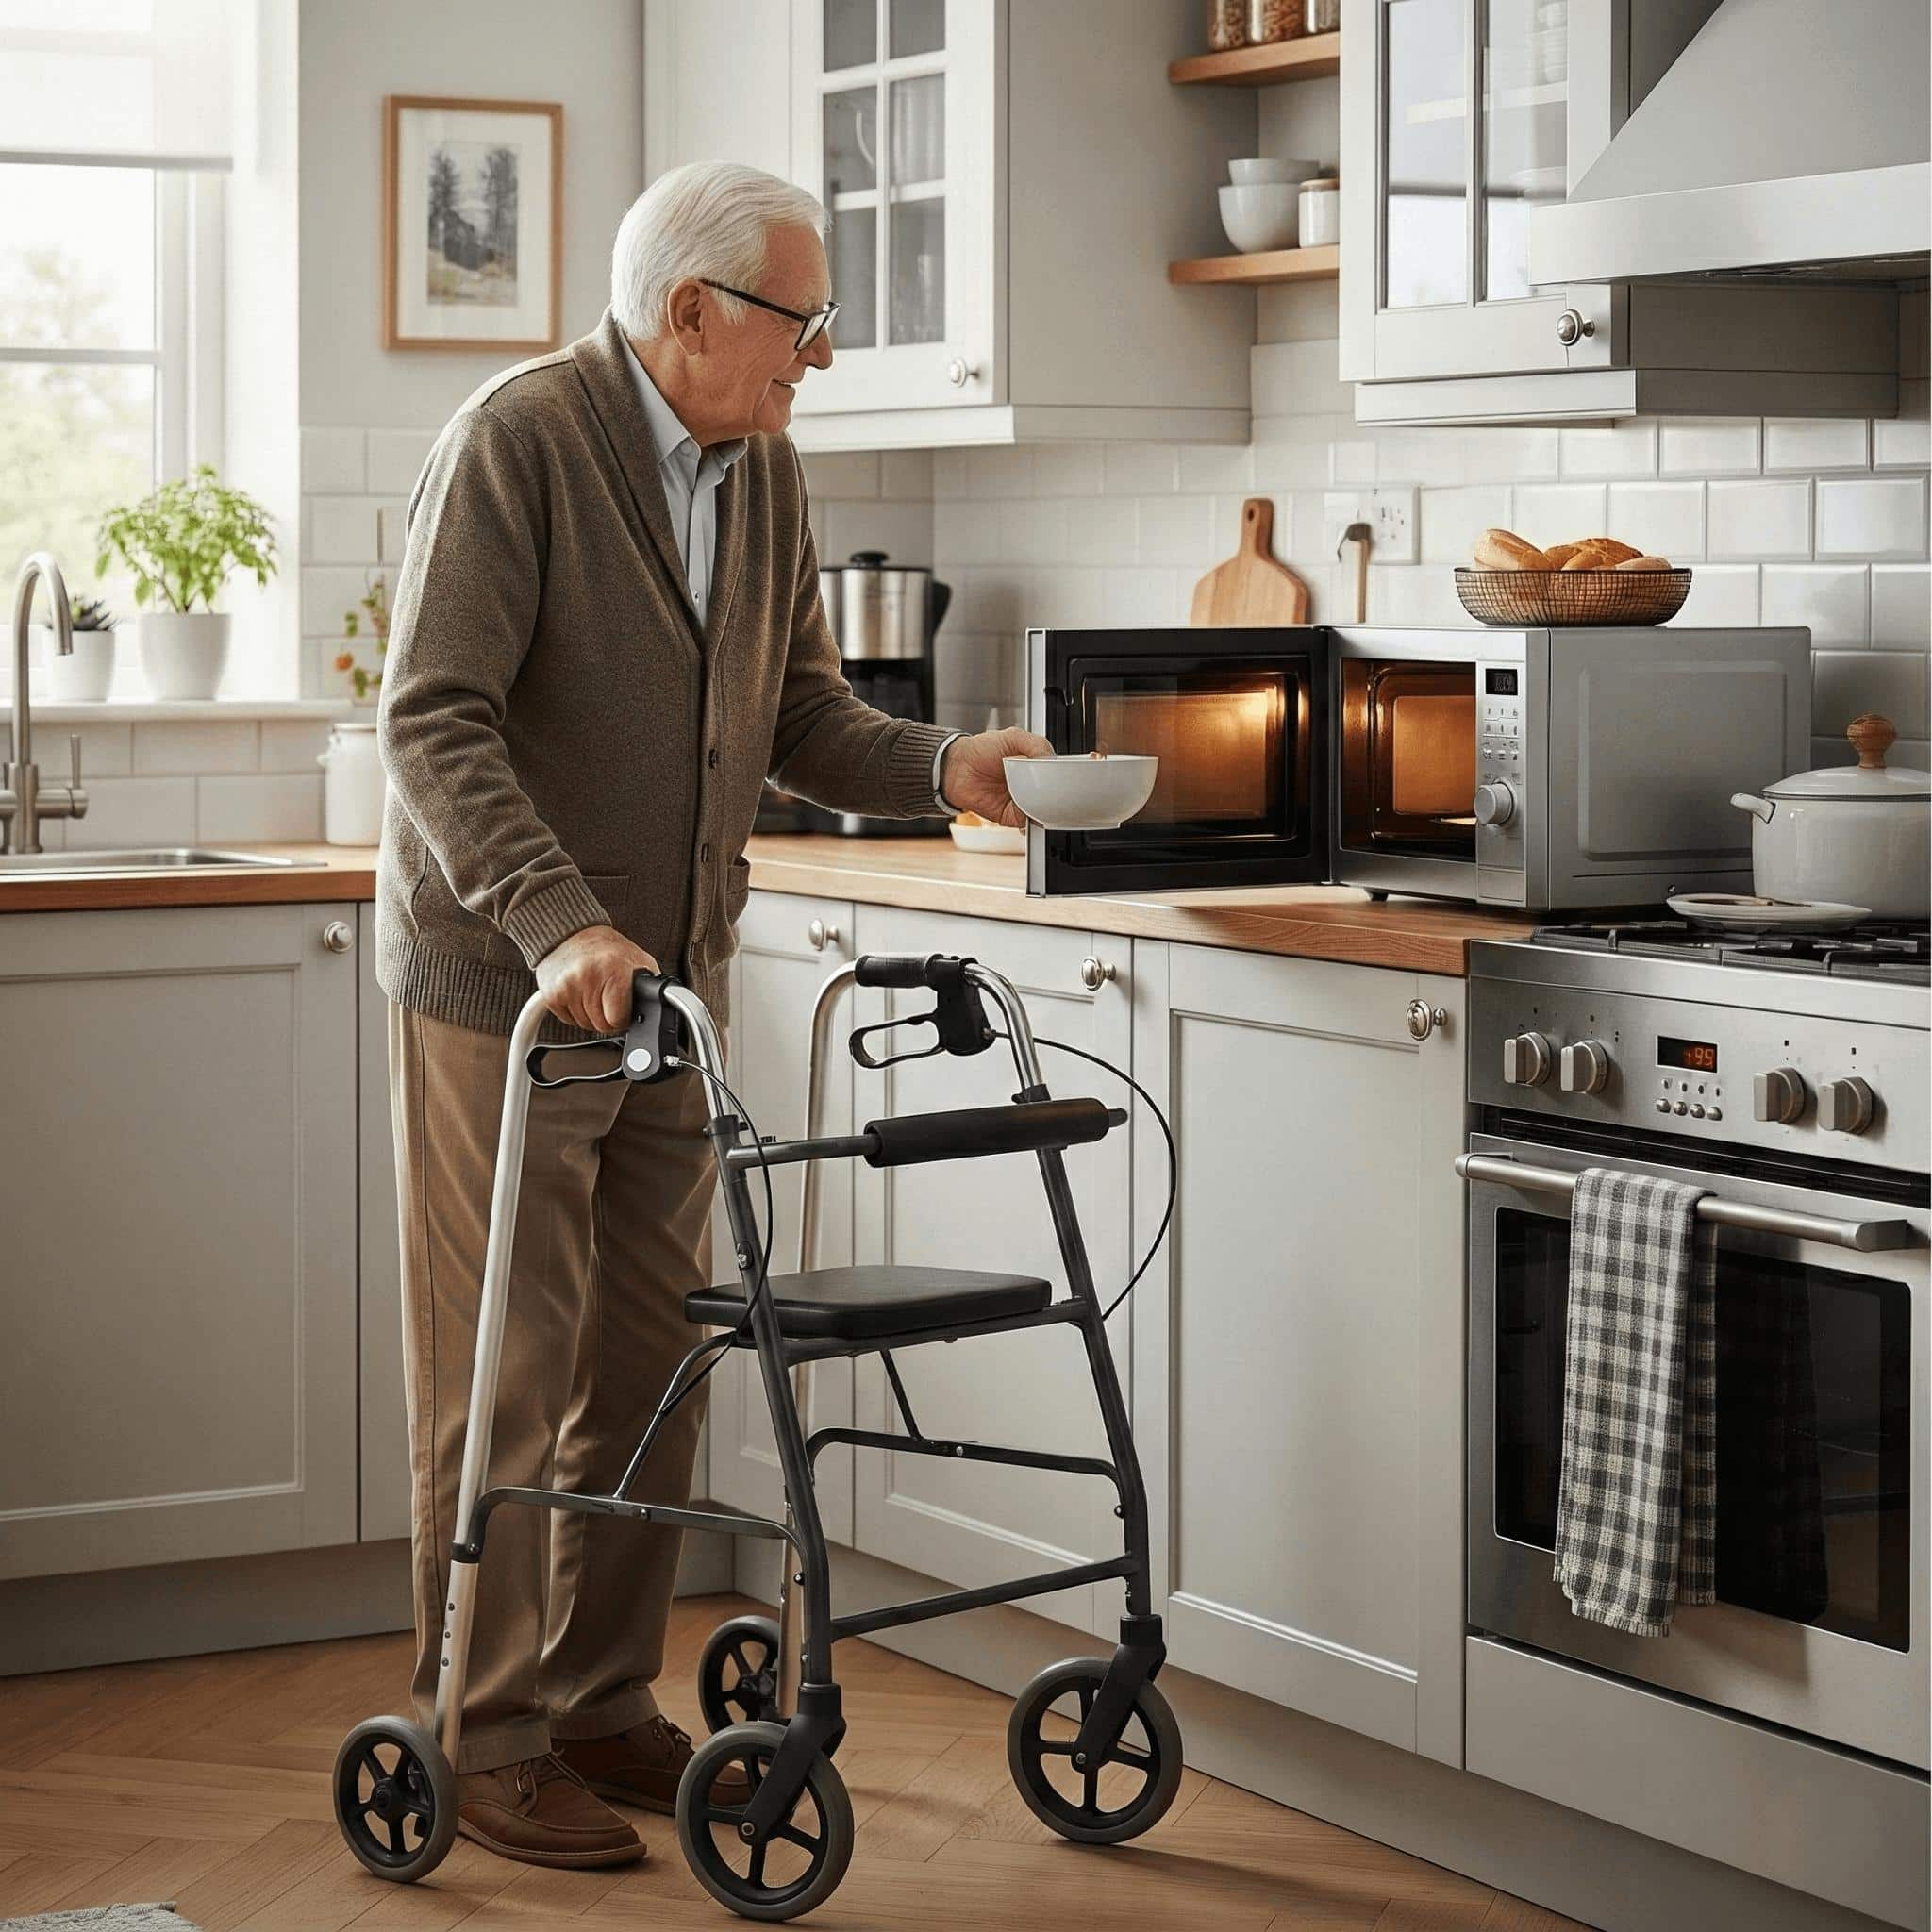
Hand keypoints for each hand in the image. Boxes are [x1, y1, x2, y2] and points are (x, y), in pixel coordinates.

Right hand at [535, 924, 659, 1033]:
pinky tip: (579, 993)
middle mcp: (588, 976)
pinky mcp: (551, 994)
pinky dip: (575, 1012)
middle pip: (601, 1026)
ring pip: (585, 1026)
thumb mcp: (639, 961)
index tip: (623, 1008)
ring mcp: (567, 986)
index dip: (623, 1017)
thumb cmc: (607, 948)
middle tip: (607, 997)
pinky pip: (568, 1021)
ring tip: (593, 991)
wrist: (571, 933)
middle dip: (608, 1017)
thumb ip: (650, 987)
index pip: (617, 1020)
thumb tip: (665, 1007)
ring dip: (591, 1015)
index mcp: (614, 969)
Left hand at [940, 726, 1053, 829]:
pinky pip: (1027, 822)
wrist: (956, 768)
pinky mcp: (1011, 816)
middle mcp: (1031, 785)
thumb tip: (1050, 757)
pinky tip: (1031, 813)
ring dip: (1043, 808)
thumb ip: (1035, 743)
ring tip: (1038, 798)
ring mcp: (1022, 802)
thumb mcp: (1012, 736)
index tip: (1063, 777)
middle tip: (1051, 789)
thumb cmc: (981, 750)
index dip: (1062, 776)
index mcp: (1035, 765)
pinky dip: (1031, 821)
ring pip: (1042, 811)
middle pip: (1052, 795)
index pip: (1056, 774)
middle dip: (1054, 795)